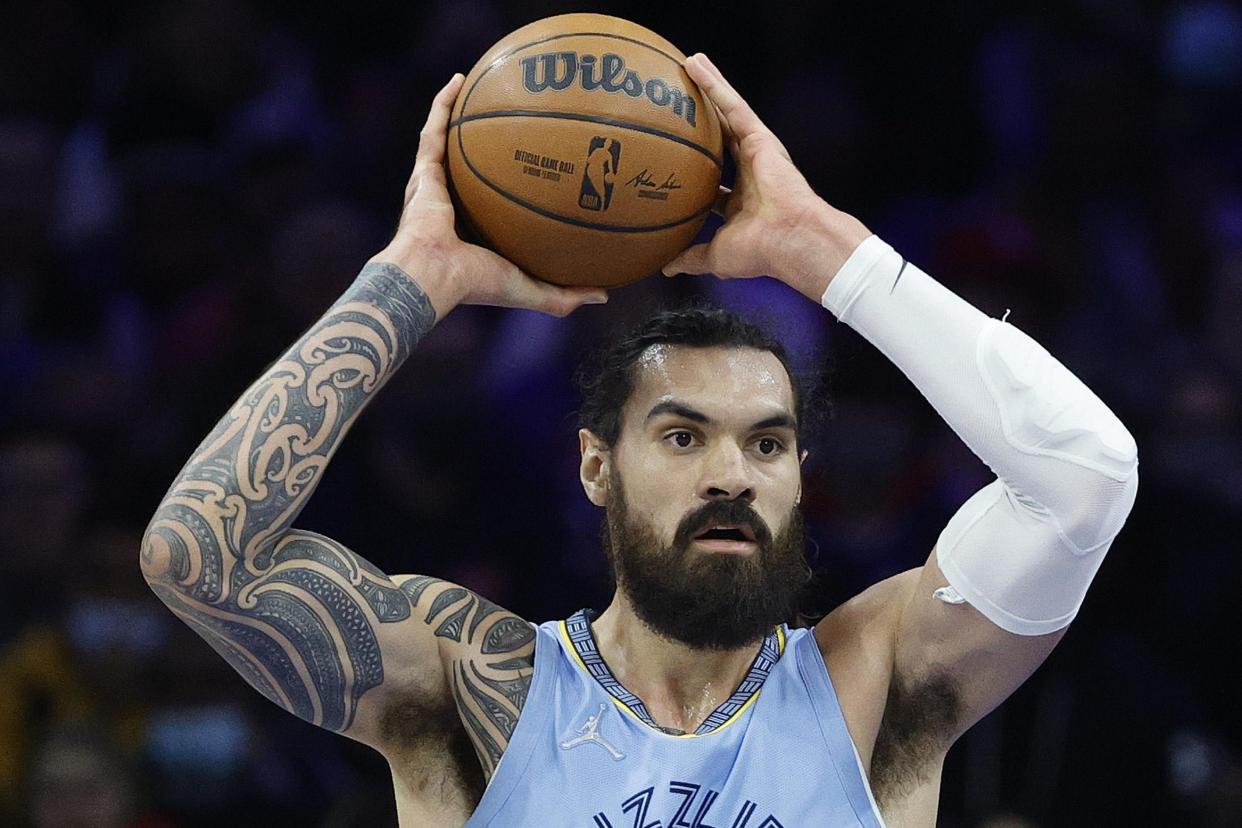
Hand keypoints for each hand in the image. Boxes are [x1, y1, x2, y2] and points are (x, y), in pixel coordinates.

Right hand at [370, 74, 608, 316]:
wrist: (434, 274)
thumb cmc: (478, 285)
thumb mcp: (534, 291)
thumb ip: (567, 295)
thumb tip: (606, 295)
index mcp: (476, 232)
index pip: (496, 205)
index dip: (512, 189)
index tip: (538, 171)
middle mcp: (454, 205)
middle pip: (473, 166)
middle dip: (488, 145)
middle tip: (515, 122)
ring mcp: (435, 186)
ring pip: (450, 141)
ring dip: (462, 114)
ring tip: (481, 86)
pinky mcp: (424, 171)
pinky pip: (435, 128)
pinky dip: (444, 103)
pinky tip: (460, 79)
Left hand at [661, 54, 871, 301]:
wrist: (791, 240)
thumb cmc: (761, 252)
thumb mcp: (716, 256)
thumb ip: (691, 257)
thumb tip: (665, 266)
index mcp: (739, 202)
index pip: (711, 183)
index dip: (692, 173)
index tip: (671, 165)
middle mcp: (748, 174)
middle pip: (717, 140)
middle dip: (699, 122)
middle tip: (676, 104)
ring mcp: (755, 153)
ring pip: (725, 114)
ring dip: (706, 89)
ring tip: (685, 65)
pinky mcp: (760, 137)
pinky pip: (733, 105)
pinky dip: (714, 84)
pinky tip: (695, 65)